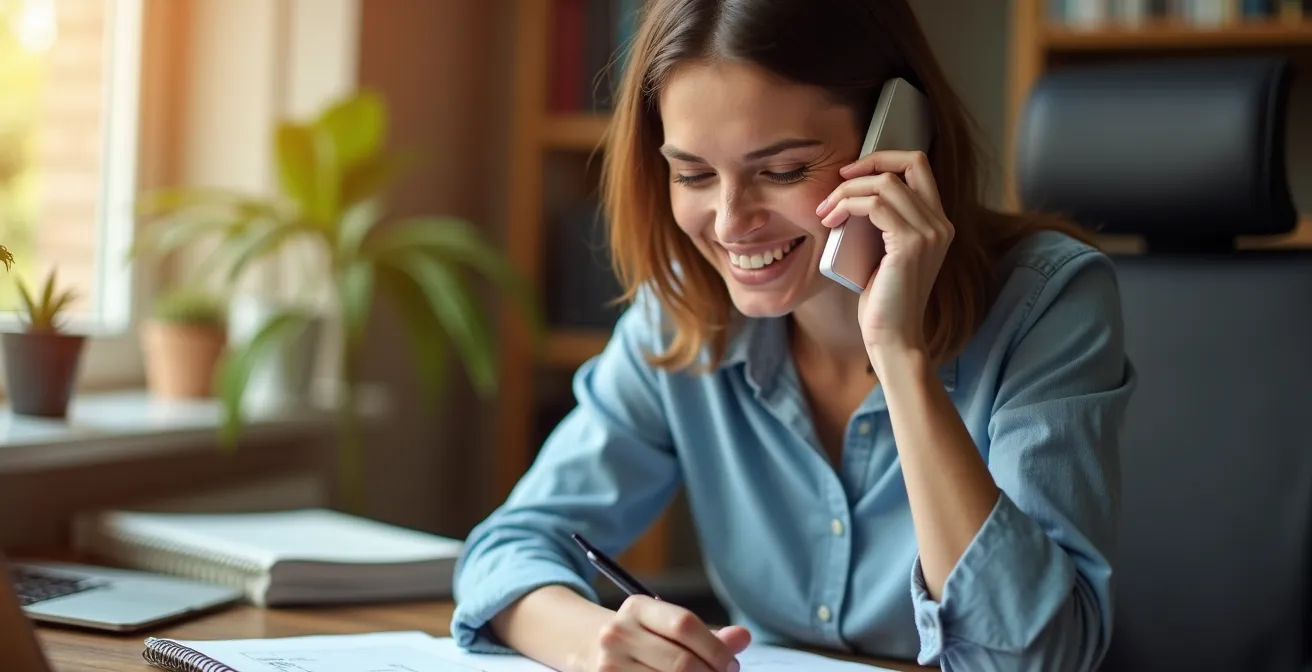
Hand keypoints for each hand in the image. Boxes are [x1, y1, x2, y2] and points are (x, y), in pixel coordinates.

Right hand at [578, 595, 750, 671]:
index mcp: (637, 607)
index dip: (715, 648)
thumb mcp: (664, 624)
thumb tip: (743, 637)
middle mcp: (618, 633)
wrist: (586, 646)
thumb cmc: (639, 637)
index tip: (731, 664)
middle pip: (680, 662)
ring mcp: (608, 664)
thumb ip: (706, 633)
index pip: (685, 624)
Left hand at [815, 150, 952, 360]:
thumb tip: (850, 195)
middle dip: (865, 166)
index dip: (883, 159)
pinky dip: (847, 205)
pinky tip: (831, 220)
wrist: (892, 337)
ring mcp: (930, 233)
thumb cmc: (882, 300)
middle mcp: (940, 223)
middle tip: (834, 186)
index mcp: (937, 223)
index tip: (850, 176)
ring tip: (825, 212)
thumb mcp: (883, 252)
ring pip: (885, 183)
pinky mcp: (911, 245)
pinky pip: (874, 205)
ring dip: (846, 191)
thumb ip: (880, 223)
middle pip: (908, 162)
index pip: (918, 165)